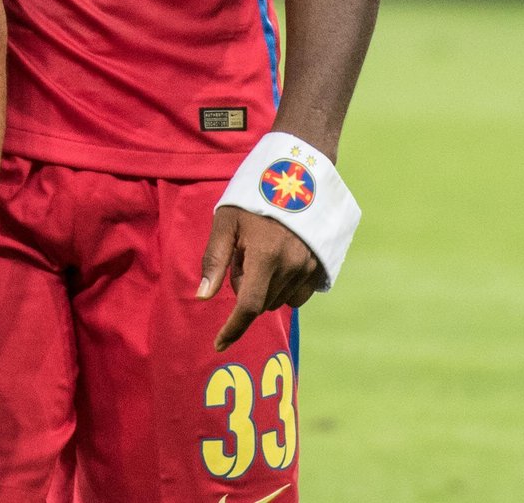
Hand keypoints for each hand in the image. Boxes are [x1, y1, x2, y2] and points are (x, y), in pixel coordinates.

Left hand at [198, 206, 324, 351]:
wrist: (297, 178)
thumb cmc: (254, 198)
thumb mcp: (226, 222)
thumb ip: (214, 260)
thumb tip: (202, 298)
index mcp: (266, 256)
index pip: (248, 306)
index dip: (233, 328)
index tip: (219, 345)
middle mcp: (292, 266)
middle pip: (261, 302)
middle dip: (245, 289)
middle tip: (242, 256)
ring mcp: (310, 268)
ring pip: (278, 300)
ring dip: (265, 289)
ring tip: (262, 253)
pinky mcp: (322, 267)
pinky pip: (298, 296)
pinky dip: (284, 288)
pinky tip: (279, 262)